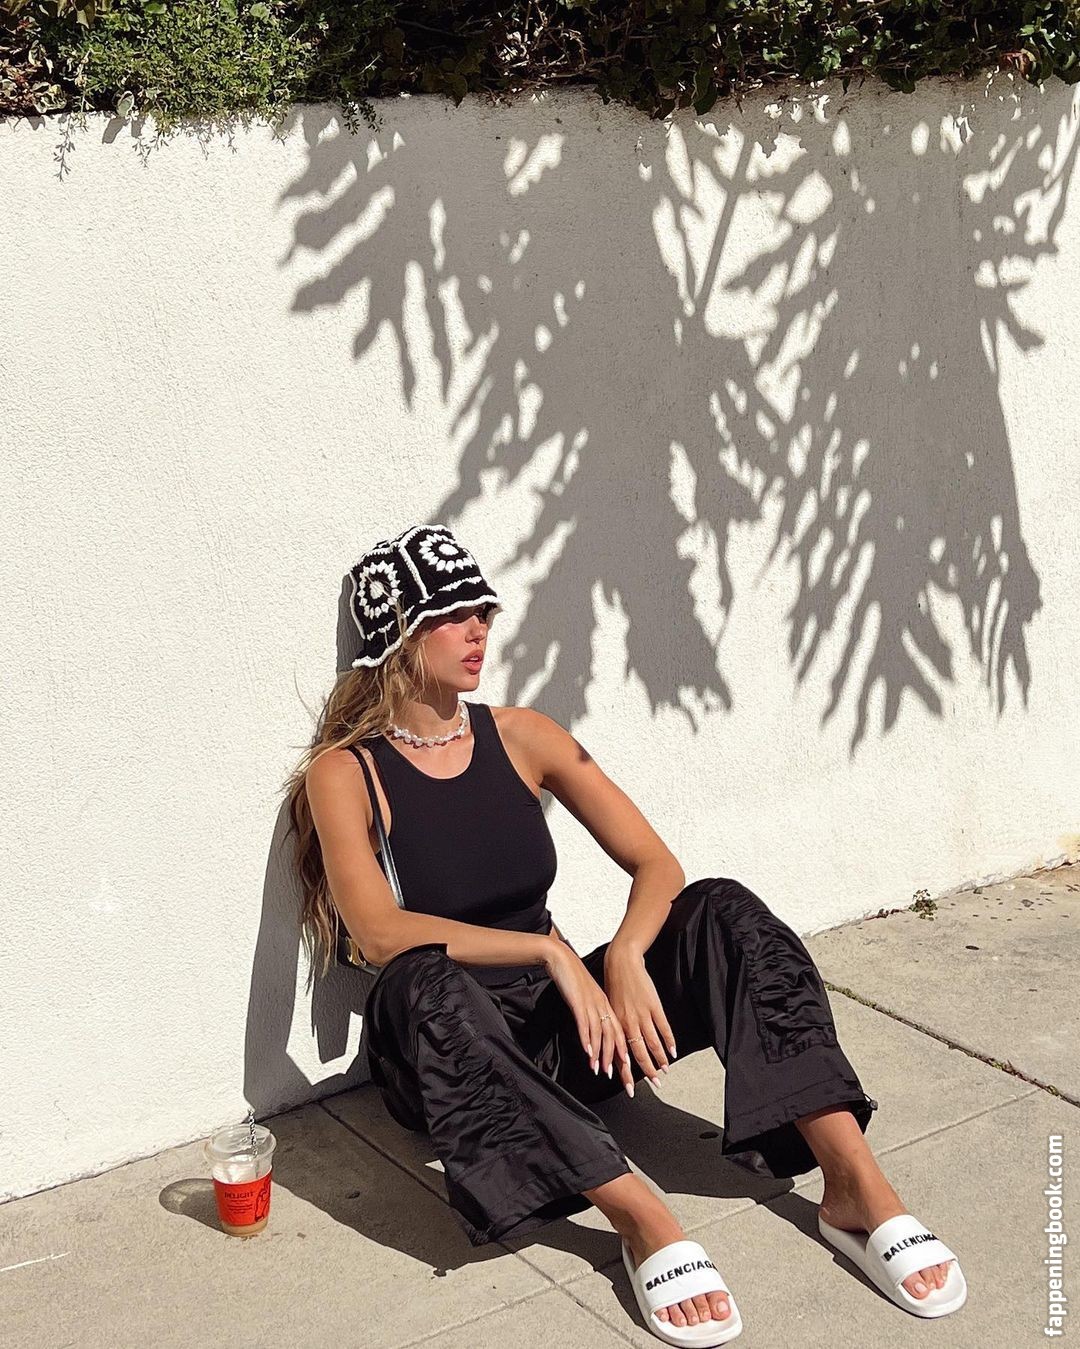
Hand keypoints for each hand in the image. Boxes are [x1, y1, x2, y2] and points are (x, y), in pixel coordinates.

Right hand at [543, 939, 633, 1087]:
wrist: (563, 959)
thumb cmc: (574, 979)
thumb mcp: (587, 997)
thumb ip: (592, 1013)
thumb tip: (594, 1032)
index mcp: (606, 1006)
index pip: (620, 1034)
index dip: (624, 1054)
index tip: (629, 1072)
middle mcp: (602, 1007)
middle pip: (615, 1038)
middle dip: (620, 1062)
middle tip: (624, 1081)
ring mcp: (592, 1004)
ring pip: (601, 1034)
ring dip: (602, 1055)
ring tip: (601, 1071)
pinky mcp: (579, 1002)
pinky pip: (585, 1024)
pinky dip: (587, 1040)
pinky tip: (588, 1053)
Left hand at [601, 943, 676, 1086]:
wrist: (621, 963)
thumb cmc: (615, 985)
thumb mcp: (609, 1008)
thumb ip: (615, 1028)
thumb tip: (618, 1047)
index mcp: (616, 1024)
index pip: (621, 1054)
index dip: (626, 1073)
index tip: (631, 1088)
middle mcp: (628, 1022)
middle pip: (637, 1053)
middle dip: (646, 1072)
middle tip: (654, 1085)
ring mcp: (641, 1014)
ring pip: (652, 1043)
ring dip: (659, 1059)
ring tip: (664, 1071)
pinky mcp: (653, 1005)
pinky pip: (663, 1028)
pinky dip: (669, 1041)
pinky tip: (672, 1051)